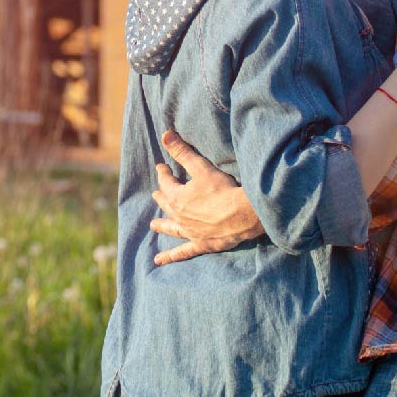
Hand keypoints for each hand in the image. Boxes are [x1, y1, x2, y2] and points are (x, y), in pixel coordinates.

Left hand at [148, 131, 263, 264]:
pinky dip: (170, 257)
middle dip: (162, 196)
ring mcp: (190, 232)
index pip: (167, 182)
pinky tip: (158, 261)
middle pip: (167, 205)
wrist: (243, 215)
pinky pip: (182, 252)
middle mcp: (180, 216)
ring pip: (172, 228)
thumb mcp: (202, 168)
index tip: (162, 166)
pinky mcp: (201, 244)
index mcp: (178, 197)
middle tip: (156, 193)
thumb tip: (165, 135)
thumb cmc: (223, 190)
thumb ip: (182, 152)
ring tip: (153, 225)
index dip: (164, 173)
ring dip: (162, 225)